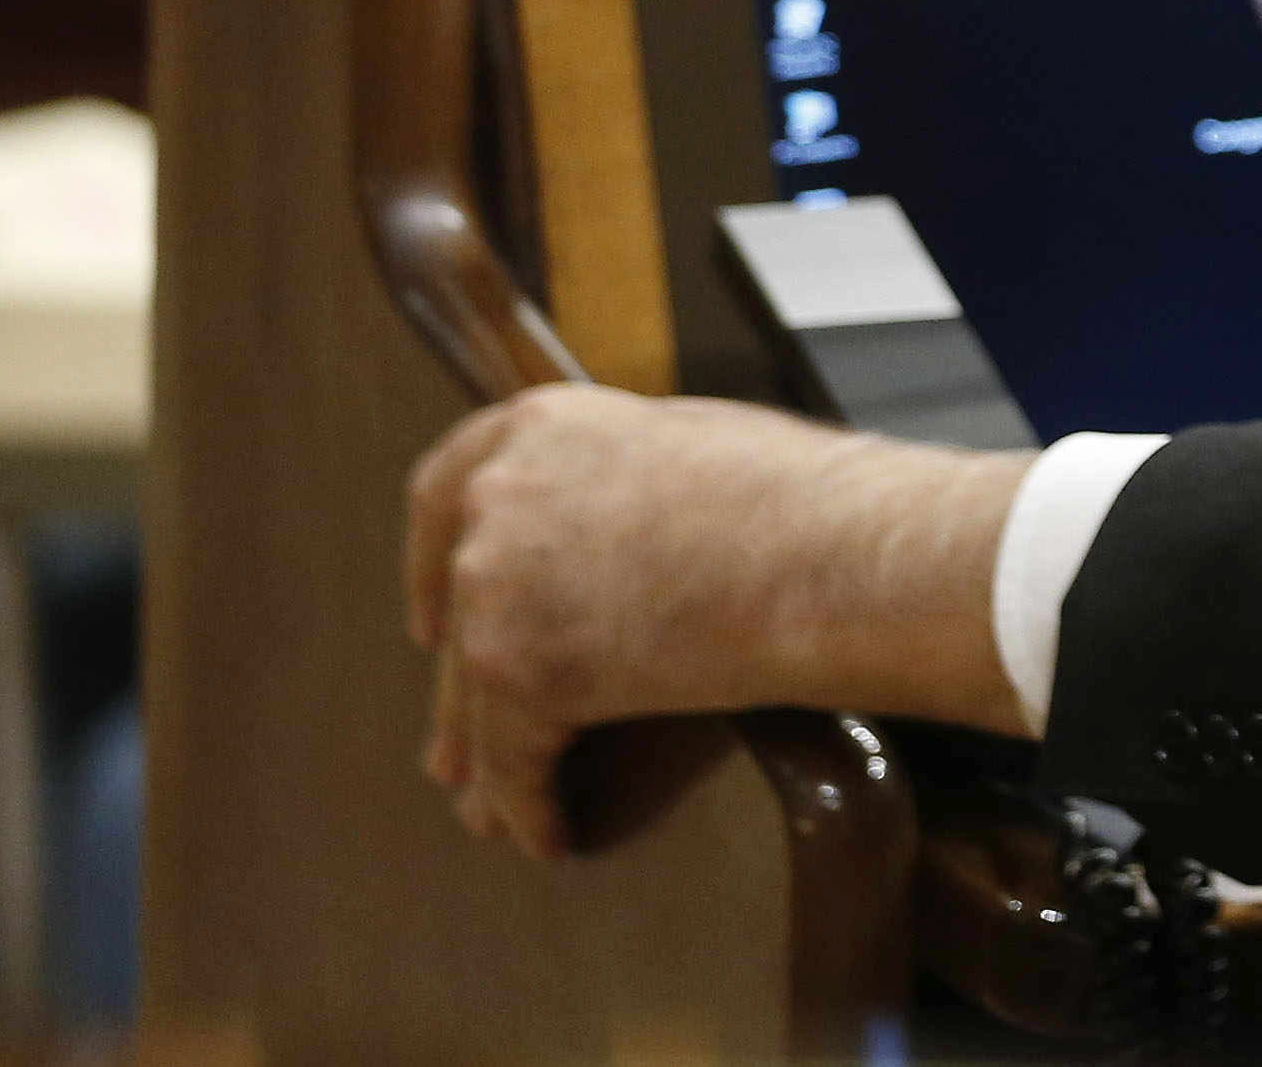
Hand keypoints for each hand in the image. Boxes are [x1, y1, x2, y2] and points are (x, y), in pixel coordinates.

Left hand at [404, 385, 1030, 856]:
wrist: (833, 557)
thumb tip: (611, 528)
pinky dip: (527, 805)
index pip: (442, 492)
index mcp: (537, 429)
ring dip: (484, 758)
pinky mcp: (520, 674)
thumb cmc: (800, 500)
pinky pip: (512, 762)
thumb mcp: (691, 445)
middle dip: (461, 683)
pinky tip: (546, 832)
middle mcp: (497, 500)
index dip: (427, 563)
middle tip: (459, 737)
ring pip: (474, 694)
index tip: (433, 619)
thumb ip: (618, 479)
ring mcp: (497, 587)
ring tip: (491, 806)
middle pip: (460, 609)